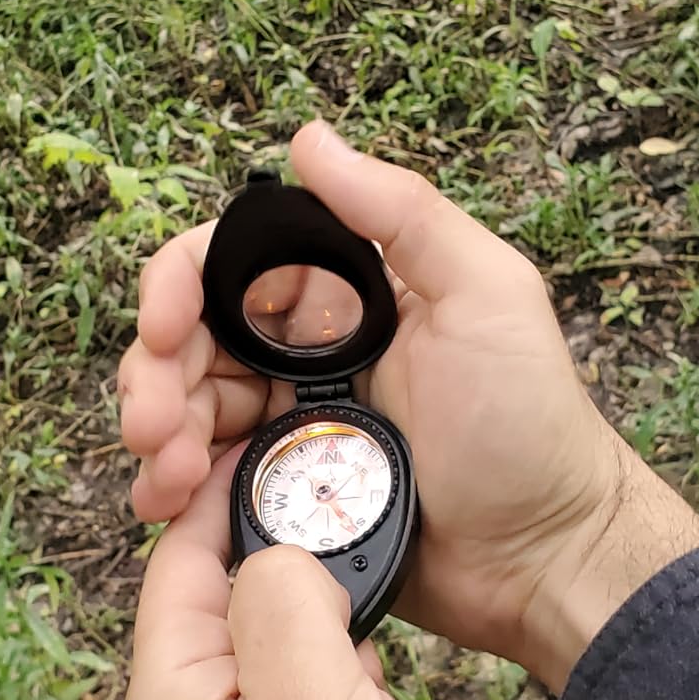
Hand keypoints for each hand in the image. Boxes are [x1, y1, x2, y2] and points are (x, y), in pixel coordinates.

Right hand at [118, 121, 698, 691]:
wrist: (546, 561)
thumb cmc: (528, 424)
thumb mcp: (485, 294)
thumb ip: (401, 212)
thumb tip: (309, 138)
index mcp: (348, 295)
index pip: (232, 263)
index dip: (180, 285)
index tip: (163, 325)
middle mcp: (310, 353)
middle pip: (193, 339)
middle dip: (154, 371)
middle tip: (152, 424)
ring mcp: (294, 427)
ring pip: (188, 409)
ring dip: (156, 431)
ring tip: (163, 474)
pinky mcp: (287, 497)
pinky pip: (208, 482)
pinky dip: (173, 488)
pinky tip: (164, 506)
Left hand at [127, 457, 475, 699]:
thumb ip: (288, 599)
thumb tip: (283, 548)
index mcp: (171, 695)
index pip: (184, 558)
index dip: (231, 488)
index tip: (286, 435)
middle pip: (226, 600)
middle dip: (281, 542)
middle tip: (348, 484)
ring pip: (274, 657)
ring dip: (319, 611)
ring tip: (374, 555)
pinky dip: (344, 678)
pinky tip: (388, 673)